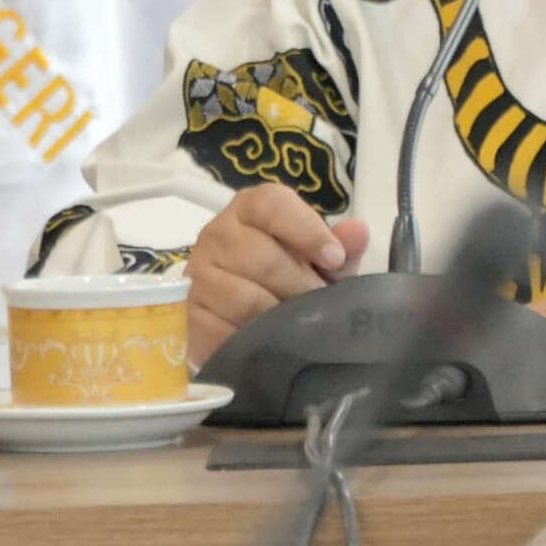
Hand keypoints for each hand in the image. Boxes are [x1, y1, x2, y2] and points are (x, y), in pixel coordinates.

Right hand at [183, 186, 367, 364]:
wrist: (238, 314)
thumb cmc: (285, 277)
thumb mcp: (318, 261)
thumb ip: (340, 245)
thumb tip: (358, 231)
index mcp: (251, 207)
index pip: (273, 204)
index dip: (308, 231)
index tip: (335, 260)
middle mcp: (218, 232)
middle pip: (262, 257)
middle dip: (299, 285)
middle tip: (317, 304)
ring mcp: (198, 272)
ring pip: (243, 297)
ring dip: (277, 315)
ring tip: (293, 325)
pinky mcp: (188, 311)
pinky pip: (222, 328)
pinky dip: (250, 337)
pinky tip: (263, 340)